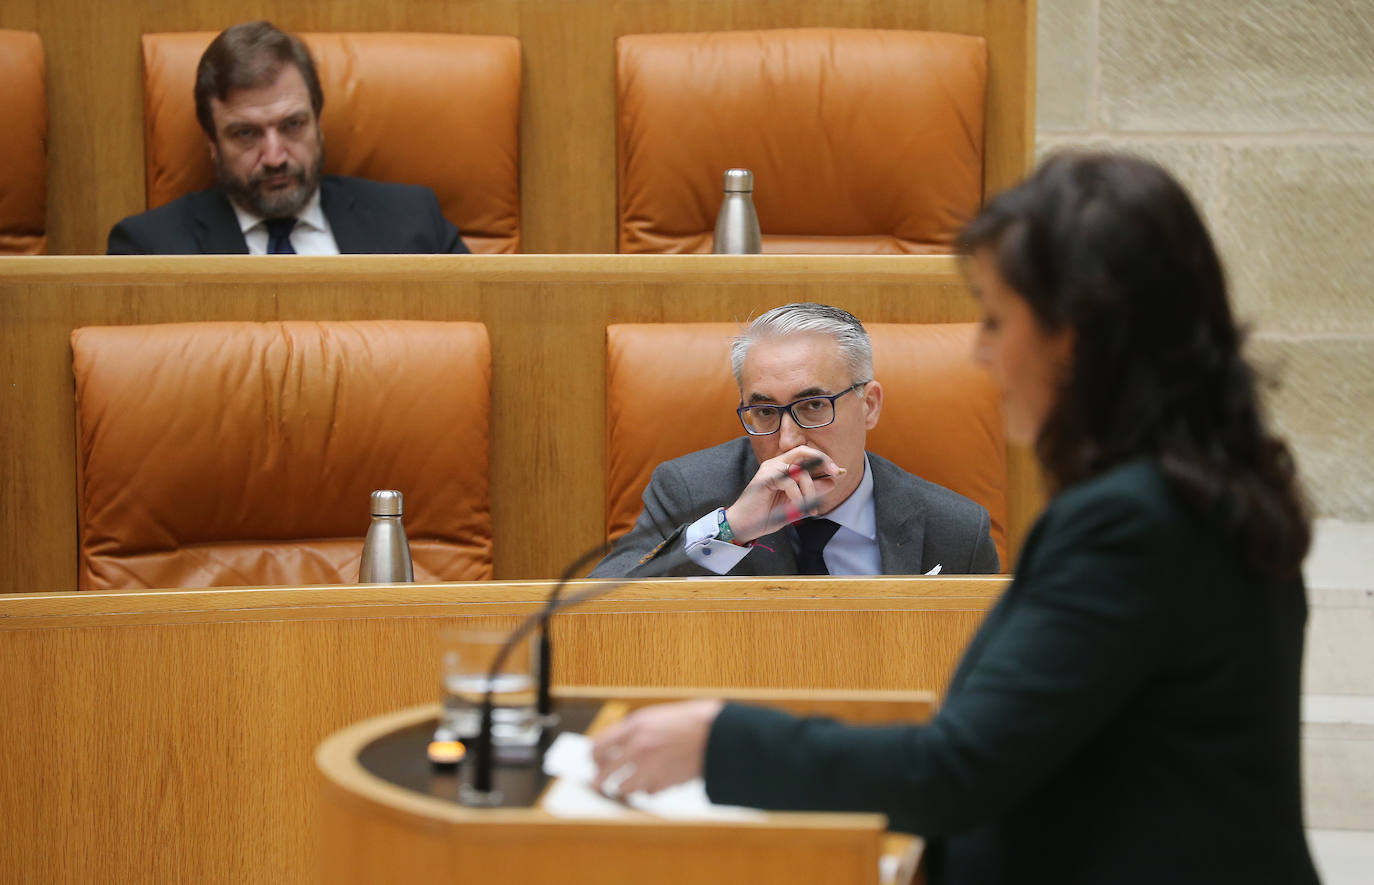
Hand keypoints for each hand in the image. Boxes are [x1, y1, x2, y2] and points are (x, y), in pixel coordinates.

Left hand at [591, 699, 723, 795]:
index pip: (598, 746)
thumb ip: (635, 730)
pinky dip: (650, 789)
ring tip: (629, 785)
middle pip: (604, 774)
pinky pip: (648, 793)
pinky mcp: (665, 783)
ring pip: (624, 789)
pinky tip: (657, 780)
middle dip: (598, 782)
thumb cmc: (690, 721)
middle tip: (597, 786)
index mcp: (634, 726)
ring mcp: (650, 768)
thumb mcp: (657, 716)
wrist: (718, 734)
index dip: (593, 757)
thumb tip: (614, 748)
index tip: (594, 763)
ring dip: (626, 788)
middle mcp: (638, 748)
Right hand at [724, 445, 844, 541]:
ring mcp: (770, 468)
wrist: (746, 525)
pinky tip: (797, 508)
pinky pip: (789, 482)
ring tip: (809, 508)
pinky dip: (797, 497)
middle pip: (804, 451)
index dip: (825, 460)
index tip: (840, 472)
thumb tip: (832, 481)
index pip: (807, 456)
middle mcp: (776, 463)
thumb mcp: (797, 503)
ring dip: (810, 491)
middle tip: (835, 472)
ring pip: (800, 471)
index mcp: (784, 467)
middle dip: (823, 459)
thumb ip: (812, 492)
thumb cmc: (767, 514)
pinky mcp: (765, 478)